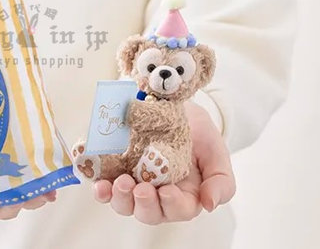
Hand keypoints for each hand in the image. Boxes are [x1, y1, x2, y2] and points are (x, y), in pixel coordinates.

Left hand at [93, 103, 234, 223]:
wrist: (175, 107)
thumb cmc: (198, 134)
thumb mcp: (216, 152)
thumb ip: (221, 181)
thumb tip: (210, 204)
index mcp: (184, 196)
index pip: (179, 210)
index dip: (172, 205)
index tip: (166, 191)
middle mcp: (157, 195)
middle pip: (148, 213)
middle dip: (142, 203)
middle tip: (140, 188)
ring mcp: (134, 184)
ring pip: (124, 204)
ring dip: (119, 198)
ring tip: (119, 183)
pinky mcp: (115, 171)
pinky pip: (104, 186)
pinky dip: (100, 187)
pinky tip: (98, 183)